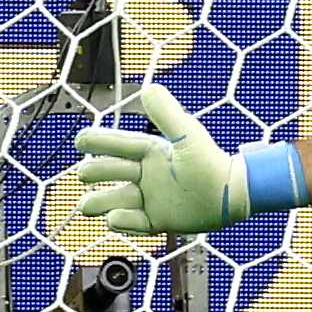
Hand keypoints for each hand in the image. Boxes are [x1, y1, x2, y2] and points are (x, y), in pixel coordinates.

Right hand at [71, 84, 250, 238]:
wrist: (231, 194)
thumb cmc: (211, 161)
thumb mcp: (187, 134)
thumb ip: (166, 114)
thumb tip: (147, 89)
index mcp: (151, 152)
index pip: (119, 145)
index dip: (99, 142)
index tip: (79, 141)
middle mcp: (147, 174)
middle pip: (112, 172)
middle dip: (95, 172)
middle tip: (82, 174)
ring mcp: (151, 198)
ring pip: (117, 199)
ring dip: (100, 201)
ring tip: (85, 206)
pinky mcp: (158, 219)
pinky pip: (134, 222)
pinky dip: (122, 221)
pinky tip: (114, 218)